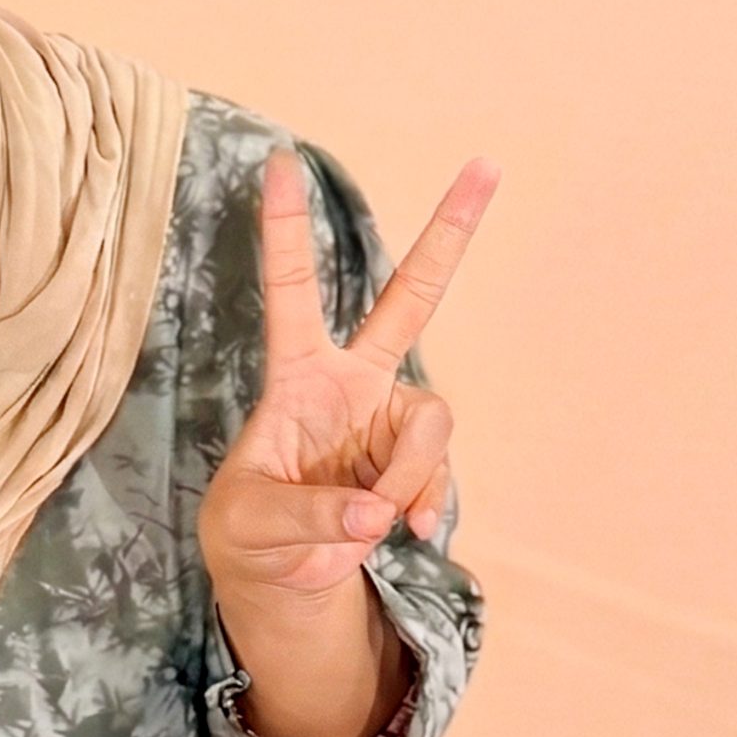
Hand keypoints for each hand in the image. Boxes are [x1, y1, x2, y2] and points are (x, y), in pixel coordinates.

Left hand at [196, 145, 498, 605]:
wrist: (281, 575)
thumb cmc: (248, 533)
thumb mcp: (250, 525)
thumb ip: (308, 514)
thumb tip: (376, 513)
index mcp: (297, 376)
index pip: (292, 291)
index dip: (285, 228)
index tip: (278, 161)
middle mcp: (352, 383)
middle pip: (410, 298)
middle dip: (449, 234)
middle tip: (488, 165)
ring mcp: (391, 418)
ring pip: (433, 420)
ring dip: (404, 476)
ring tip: (366, 517)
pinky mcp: (416, 459)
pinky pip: (440, 471)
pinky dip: (423, 503)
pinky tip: (401, 530)